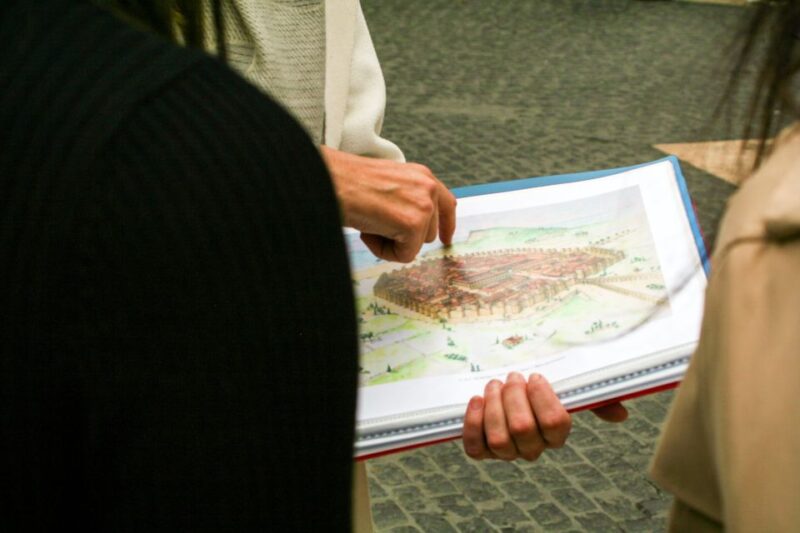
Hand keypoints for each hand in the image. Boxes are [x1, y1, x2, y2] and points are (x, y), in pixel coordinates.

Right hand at [321, 145, 456, 262]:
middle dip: (402, 236)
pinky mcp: (413, 224)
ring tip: (369, 223)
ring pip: (416, 245)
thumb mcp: (386, 185)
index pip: (447, 203)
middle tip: (373, 222)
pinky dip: (383, 251)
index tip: (446, 240)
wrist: (329, 181)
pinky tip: (367, 232)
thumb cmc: (348, 184)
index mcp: (421, 175)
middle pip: (428, 233)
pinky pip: (404, 255)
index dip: (446, 225)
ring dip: (390, 242)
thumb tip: (411, 227)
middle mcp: (428, 187)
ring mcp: (423, 205)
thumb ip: (406, 200)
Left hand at [462, 372, 627, 461]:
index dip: (543, 398)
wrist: (504, 384)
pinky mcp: (482, 450)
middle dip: (515, 397)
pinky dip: (473, 424)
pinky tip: (476, 400)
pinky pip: (475, 448)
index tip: (536, 376)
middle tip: (512, 377)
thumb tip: (621, 414)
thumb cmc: (537, 386)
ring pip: (499, 439)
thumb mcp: (568, 387)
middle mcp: (532, 448)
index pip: (556, 424)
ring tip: (494, 385)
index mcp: (556, 435)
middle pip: (523, 429)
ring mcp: (506, 452)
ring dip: (494, 406)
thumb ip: (594, 398)